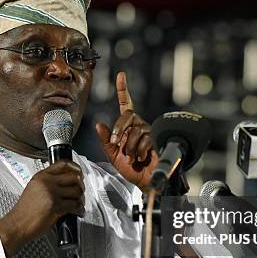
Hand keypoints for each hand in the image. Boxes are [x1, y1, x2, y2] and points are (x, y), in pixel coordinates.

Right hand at [0, 161, 84, 256]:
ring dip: (80, 199)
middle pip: (74, 177)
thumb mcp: (33, 189)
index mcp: (41, 176)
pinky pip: (74, 205)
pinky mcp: (55, 206)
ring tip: (78, 203)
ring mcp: (51, 194)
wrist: (16, 225)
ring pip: (76, 191)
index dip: (75, 168)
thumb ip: (47, 183)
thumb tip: (64, 183)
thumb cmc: (24, 211)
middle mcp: (46, 182)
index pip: (62, 164)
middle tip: (80, 191)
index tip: (79, 172)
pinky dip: (79, 209)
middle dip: (81, 186)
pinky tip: (77, 211)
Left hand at [95, 72, 157, 192]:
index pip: (126, 105)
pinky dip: (140, 151)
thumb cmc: (131, 169)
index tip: (121, 76)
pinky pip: (145, 138)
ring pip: (135, 129)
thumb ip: (106, 140)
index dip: (123, 90)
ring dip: (130, 147)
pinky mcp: (157, 139)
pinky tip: (142, 158)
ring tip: (133, 157)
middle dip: (119, 129)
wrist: (145, 181)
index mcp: (128, 127)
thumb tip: (99, 124)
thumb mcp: (113, 155)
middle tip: (116, 144)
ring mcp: (149, 131)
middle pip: (127, 115)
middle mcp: (139, 126)